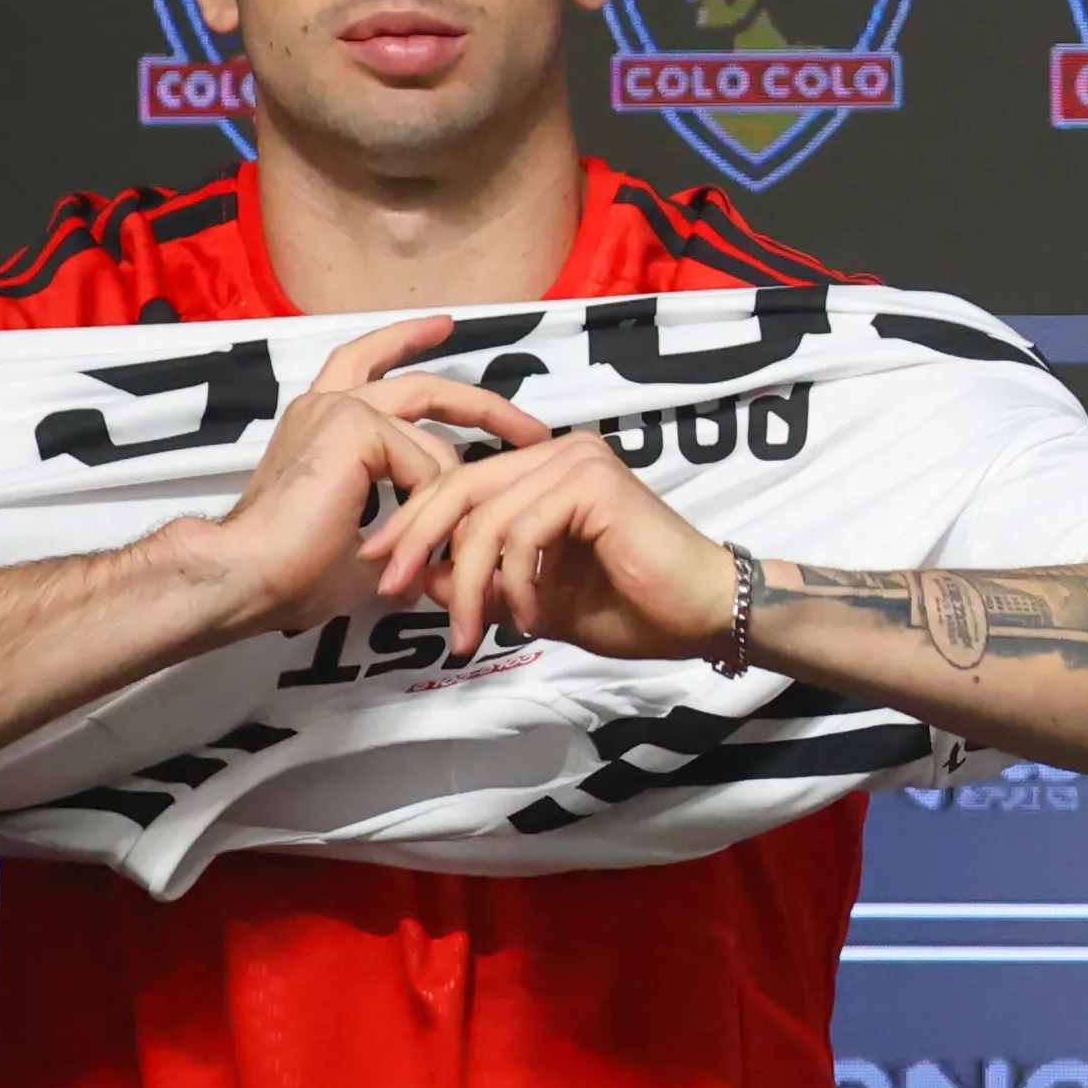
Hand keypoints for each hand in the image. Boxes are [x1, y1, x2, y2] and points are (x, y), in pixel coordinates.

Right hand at [168, 318, 550, 638]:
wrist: (250, 573)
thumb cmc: (292, 569)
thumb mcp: (367, 532)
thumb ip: (405, 512)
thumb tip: (445, 534)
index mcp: (321, 420)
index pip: (369, 361)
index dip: (407, 339)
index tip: (446, 326)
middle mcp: (327, 403)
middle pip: (421, 383)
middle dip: (483, 404)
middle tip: (533, 428)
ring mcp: (340, 409)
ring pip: (434, 444)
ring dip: (455, 493)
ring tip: (456, 540)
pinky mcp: (354, 425)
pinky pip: (425, 466)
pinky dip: (428, 507)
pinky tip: (407, 537)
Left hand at [358, 426, 731, 662]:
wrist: (704, 617)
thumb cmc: (635, 610)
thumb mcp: (535, 601)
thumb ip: (482, 584)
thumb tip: (424, 579)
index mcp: (545, 471)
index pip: (458, 486)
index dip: (412, 526)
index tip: (383, 572)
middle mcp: (560, 453)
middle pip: (459, 488)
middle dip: (417, 542)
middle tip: (392, 591)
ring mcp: (578, 462)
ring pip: (486, 517)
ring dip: (470, 583)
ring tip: (470, 633)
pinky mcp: (594, 483)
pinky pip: (522, 530)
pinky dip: (515, 582)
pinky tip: (530, 618)